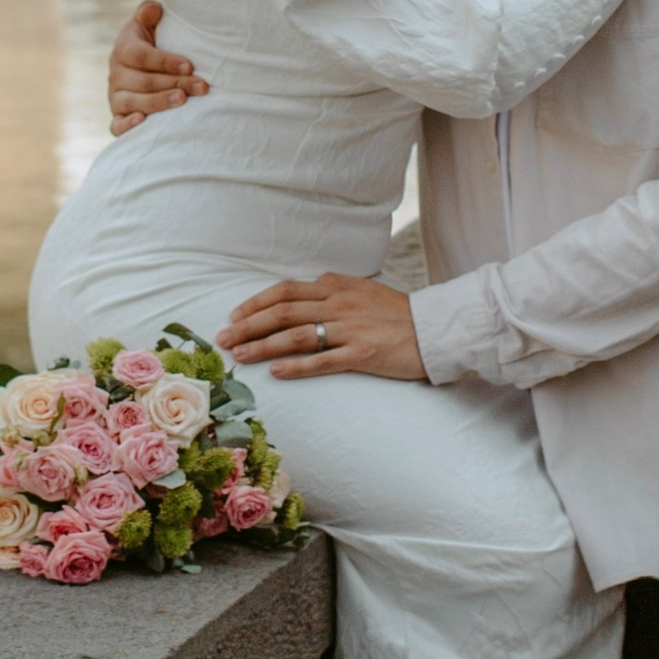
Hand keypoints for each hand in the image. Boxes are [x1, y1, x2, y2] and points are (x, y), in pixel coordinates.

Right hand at [109, 0, 206, 134]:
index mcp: (123, 48)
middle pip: (143, 81)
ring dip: (159, 102)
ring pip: (133, 102)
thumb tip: (152, 11)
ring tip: (183, 100)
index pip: (141, 56)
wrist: (143, 63)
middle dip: (174, 83)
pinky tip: (143, 122)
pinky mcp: (118, 115)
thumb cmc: (155, 40)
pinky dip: (127, 126)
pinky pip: (116, 125)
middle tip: (201, 86)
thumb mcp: (151, 22)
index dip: (165, 61)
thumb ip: (149, 13)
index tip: (190, 65)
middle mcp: (116, 74)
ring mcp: (115, 96)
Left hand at [217, 271, 424, 380]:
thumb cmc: (396, 313)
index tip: (233, 318)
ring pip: (295, 336)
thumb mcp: (361, 291)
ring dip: (262, 346)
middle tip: (223, 340)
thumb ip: (331, 293)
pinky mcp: (362, 353)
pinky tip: (276, 372)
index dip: (255, 304)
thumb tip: (299, 298)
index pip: (284, 291)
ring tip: (240, 357)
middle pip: (282, 313)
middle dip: (248, 326)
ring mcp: (350, 328)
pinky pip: (322, 361)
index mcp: (335, 286)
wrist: (435, 329)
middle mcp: (338, 303)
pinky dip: (296, 366)